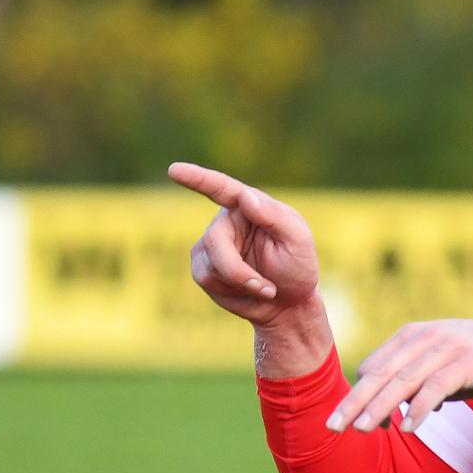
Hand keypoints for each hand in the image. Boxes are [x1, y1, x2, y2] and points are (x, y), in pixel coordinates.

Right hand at [168, 162, 320, 325]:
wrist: (288, 302)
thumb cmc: (297, 266)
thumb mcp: (298, 240)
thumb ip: (274, 216)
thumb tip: (245, 196)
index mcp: (248, 205)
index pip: (220, 188)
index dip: (197, 179)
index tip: (175, 170)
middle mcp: (226, 221)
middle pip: (214, 242)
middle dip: (238, 272)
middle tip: (268, 289)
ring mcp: (211, 245)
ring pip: (209, 266)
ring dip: (241, 285)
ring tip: (265, 290)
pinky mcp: (203, 267)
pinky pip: (207, 279)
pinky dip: (232, 293)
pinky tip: (249, 294)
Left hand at [328, 319, 472, 433]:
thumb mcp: (437, 369)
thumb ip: (413, 385)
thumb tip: (390, 416)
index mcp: (412, 336)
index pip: (374, 366)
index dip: (359, 395)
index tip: (347, 420)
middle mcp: (425, 338)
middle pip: (381, 373)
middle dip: (355, 401)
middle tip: (333, 426)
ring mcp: (446, 348)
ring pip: (404, 381)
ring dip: (381, 407)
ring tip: (363, 429)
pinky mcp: (468, 362)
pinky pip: (437, 388)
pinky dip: (420, 409)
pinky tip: (408, 428)